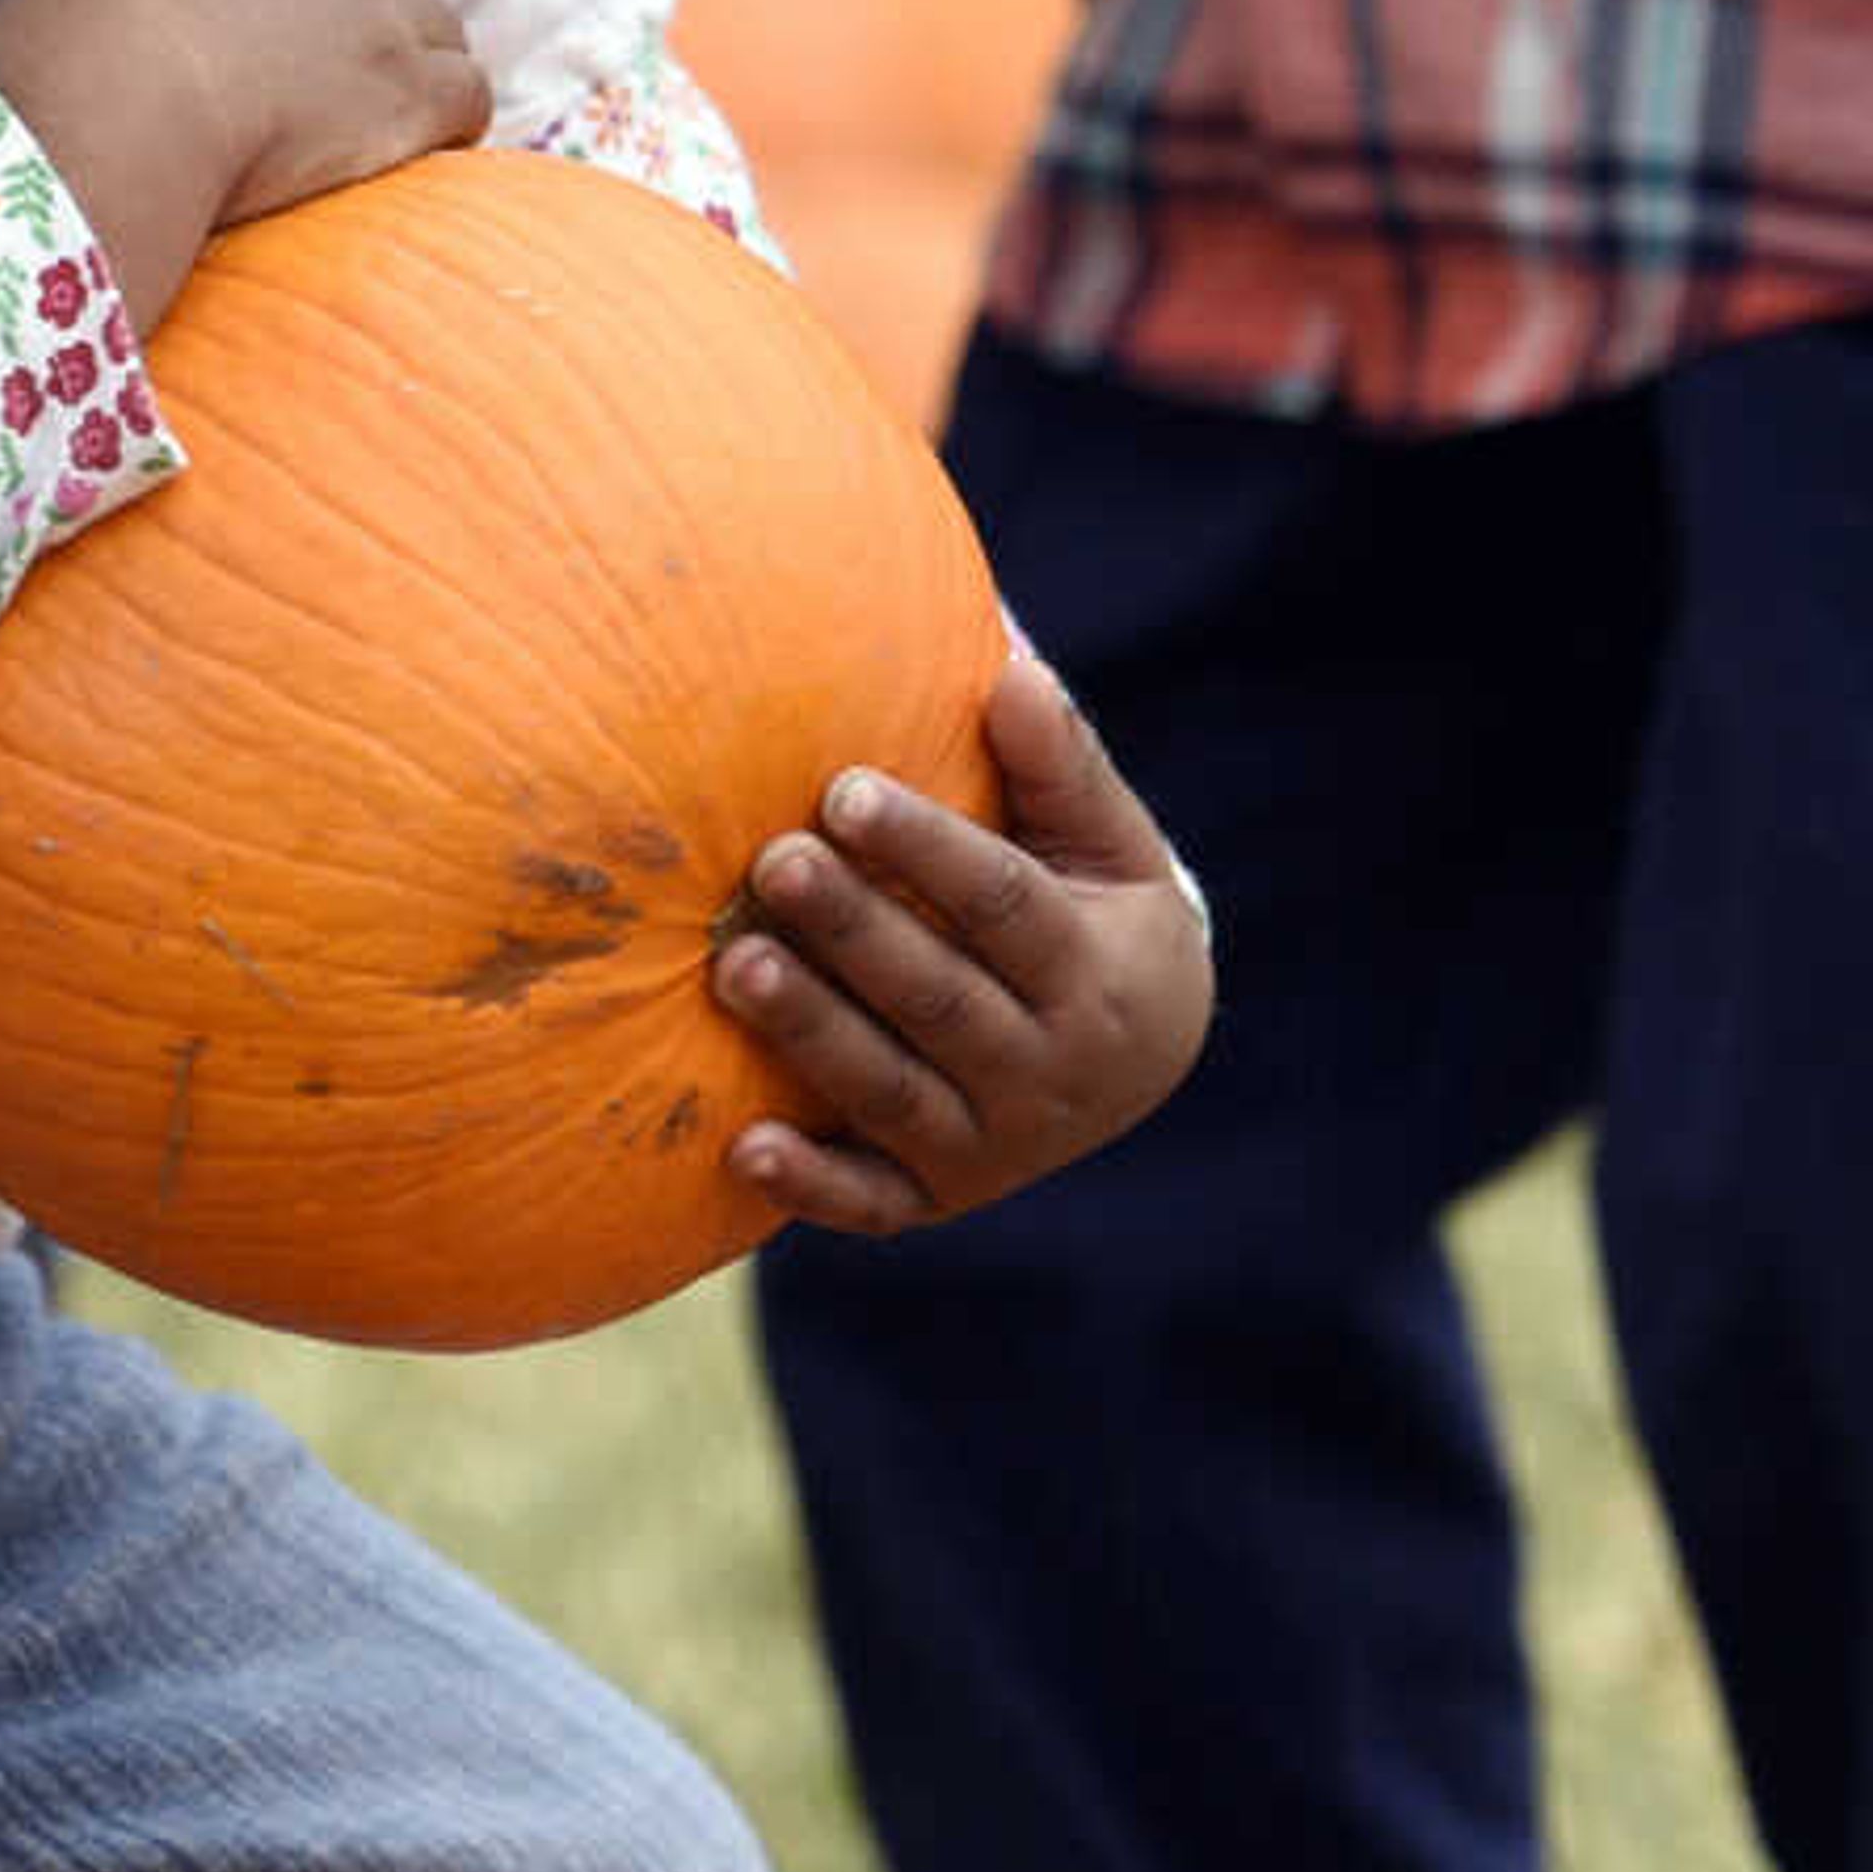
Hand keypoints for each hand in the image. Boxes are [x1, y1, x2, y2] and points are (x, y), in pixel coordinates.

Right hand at [0, 0, 489, 332]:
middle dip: (351, 45)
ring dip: (417, 80)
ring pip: (437, 35)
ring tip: (381, 138)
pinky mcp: (410, 89)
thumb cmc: (67, 25)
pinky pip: (468, 97)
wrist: (118, 84)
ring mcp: (377, 16)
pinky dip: (451, 129)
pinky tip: (418, 165)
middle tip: (313, 108)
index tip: (256, 64)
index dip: (282, 11)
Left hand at [712, 647, 1213, 1237]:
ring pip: (892, 1092)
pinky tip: (741, 1150)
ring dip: (812, 1033)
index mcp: (1101, 974)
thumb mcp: (1107, 840)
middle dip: (853, 931)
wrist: (1139, 1054)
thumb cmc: (1097, 907)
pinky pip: (871, 1203)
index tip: (841, 788)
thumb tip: (1011, 669)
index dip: (925, 848)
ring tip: (733, 963)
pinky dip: (809, 1188)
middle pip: (940, 999)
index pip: (1004, 905)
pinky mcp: (938, 1195)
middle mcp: (1053, 1072)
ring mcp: (995, 1146)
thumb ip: (1059, 763)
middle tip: (771, 863)